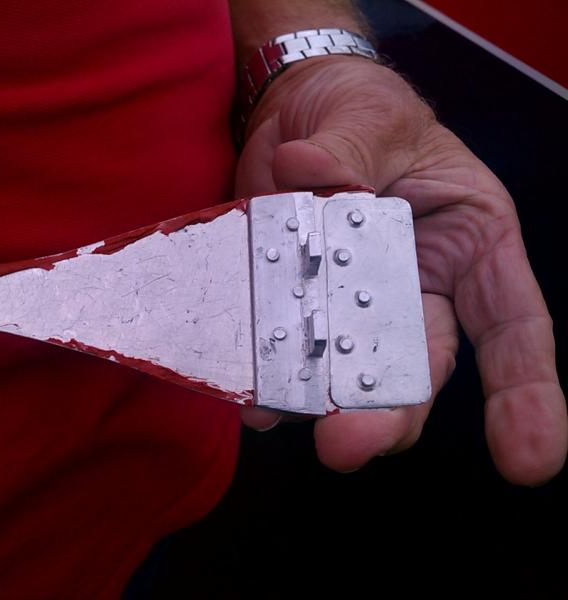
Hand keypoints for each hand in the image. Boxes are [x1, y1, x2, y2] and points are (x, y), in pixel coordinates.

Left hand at [236, 56, 566, 484]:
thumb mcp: (368, 115)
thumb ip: (347, 148)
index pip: (512, 325)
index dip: (525, 393)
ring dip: (316, 403)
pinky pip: (282, 347)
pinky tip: (246, 391)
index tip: (529, 461)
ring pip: (344, 372)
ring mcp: (347, 303)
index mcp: (466, 243)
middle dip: (386, 413)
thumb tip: (307, 170)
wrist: (293, 110)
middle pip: (415, 367)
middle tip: (346, 444)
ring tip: (281, 416)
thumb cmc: (359, 107)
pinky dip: (265, 370)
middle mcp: (412, 287)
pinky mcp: (291, 302)